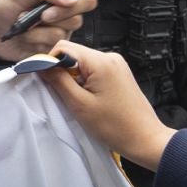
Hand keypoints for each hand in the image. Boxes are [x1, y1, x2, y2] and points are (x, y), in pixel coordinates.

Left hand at [0, 0, 97, 60]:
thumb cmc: (4, 10)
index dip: (75, 4)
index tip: (54, 6)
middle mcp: (64, 16)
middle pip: (76, 20)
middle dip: (53, 19)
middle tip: (37, 17)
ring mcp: (58, 34)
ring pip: (61, 35)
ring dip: (37, 31)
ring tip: (24, 27)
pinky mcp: (50, 51)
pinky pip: (50, 49)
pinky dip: (34, 43)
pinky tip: (26, 39)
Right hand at [39, 43, 174, 168]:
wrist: (144, 138)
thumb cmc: (116, 126)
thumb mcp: (79, 105)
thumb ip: (59, 81)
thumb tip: (42, 66)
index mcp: (101, 62)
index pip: (63, 48)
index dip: (50, 62)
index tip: (45, 80)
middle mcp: (110, 57)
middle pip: (73, 54)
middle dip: (63, 72)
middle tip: (64, 95)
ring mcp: (116, 65)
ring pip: (83, 63)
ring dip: (74, 79)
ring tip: (80, 101)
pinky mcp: (118, 73)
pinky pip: (94, 70)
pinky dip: (85, 82)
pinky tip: (89, 99)